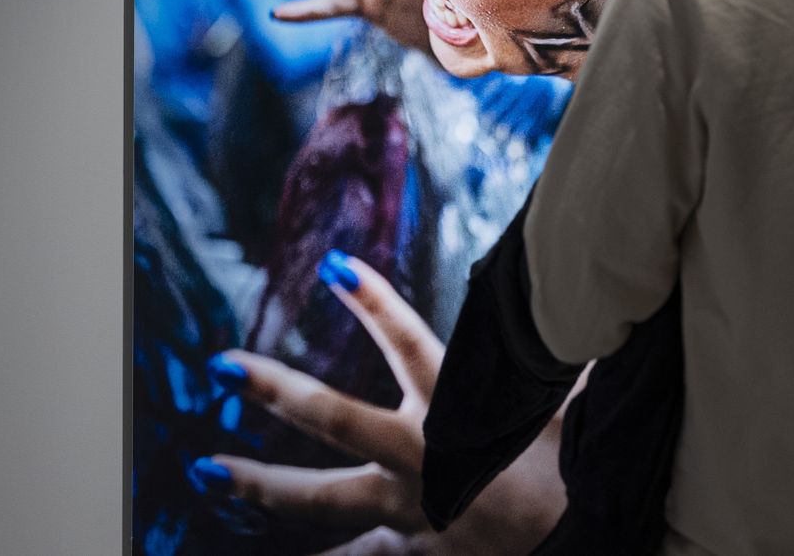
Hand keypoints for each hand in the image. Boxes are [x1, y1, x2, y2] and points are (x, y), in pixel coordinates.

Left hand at [196, 252, 575, 554]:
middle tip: (223, 366)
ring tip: (206, 470)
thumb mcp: (572, 403)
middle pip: (336, 421)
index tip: (337, 266)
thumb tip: (566, 296)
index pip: (411, 345)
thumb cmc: (581, 470)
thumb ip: (555, 351)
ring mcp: (409, 511)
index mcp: (460, 414)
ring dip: (259, 484)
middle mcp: (422, 461)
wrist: (588, 542)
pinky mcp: (413, 550)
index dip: (375, 305)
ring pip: (321, 499)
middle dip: (277, 390)